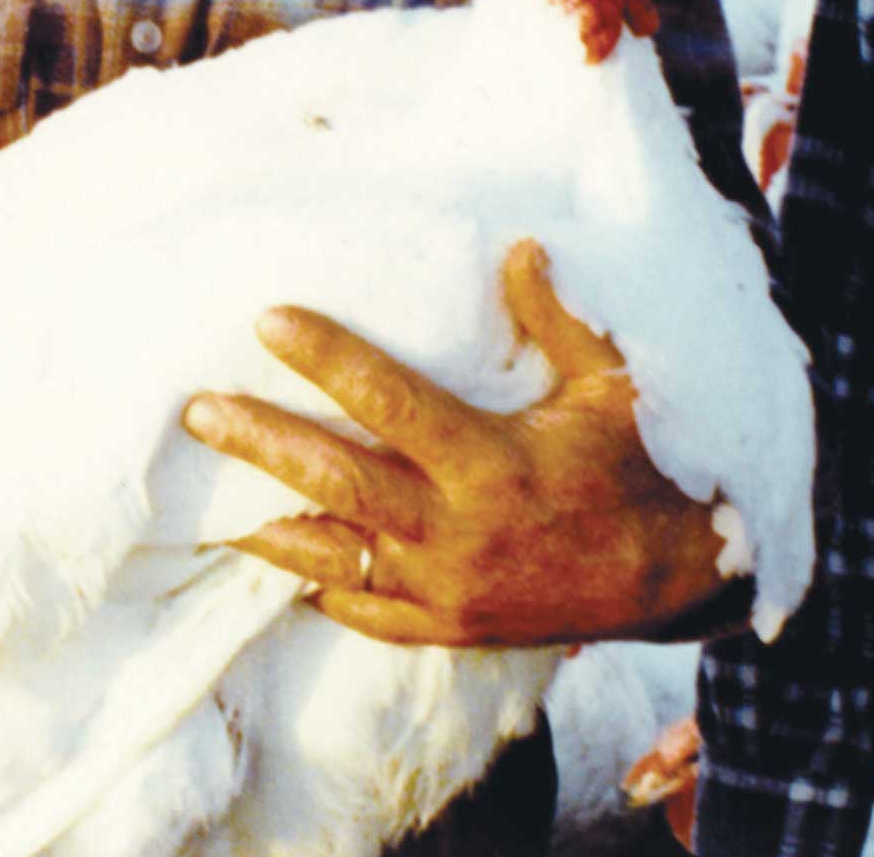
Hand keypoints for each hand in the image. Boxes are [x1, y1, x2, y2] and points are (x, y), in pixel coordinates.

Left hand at [181, 240, 729, 646]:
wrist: (676, 578)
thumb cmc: (644, 466)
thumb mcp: (612, 384)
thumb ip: (558, 318)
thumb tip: (518, 245)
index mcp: (492, 463)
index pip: (390, 402)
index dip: (327, 358)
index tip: (271, 320)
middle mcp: (457, 532)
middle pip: (337, 482)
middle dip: (261, 441)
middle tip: (198, 410)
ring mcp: (445, 590)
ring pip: (333, 556)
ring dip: (268, 523)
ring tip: (209, 500)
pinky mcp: (447, 628)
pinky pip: (363, 611)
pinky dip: (318, 584)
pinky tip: (282, 560)